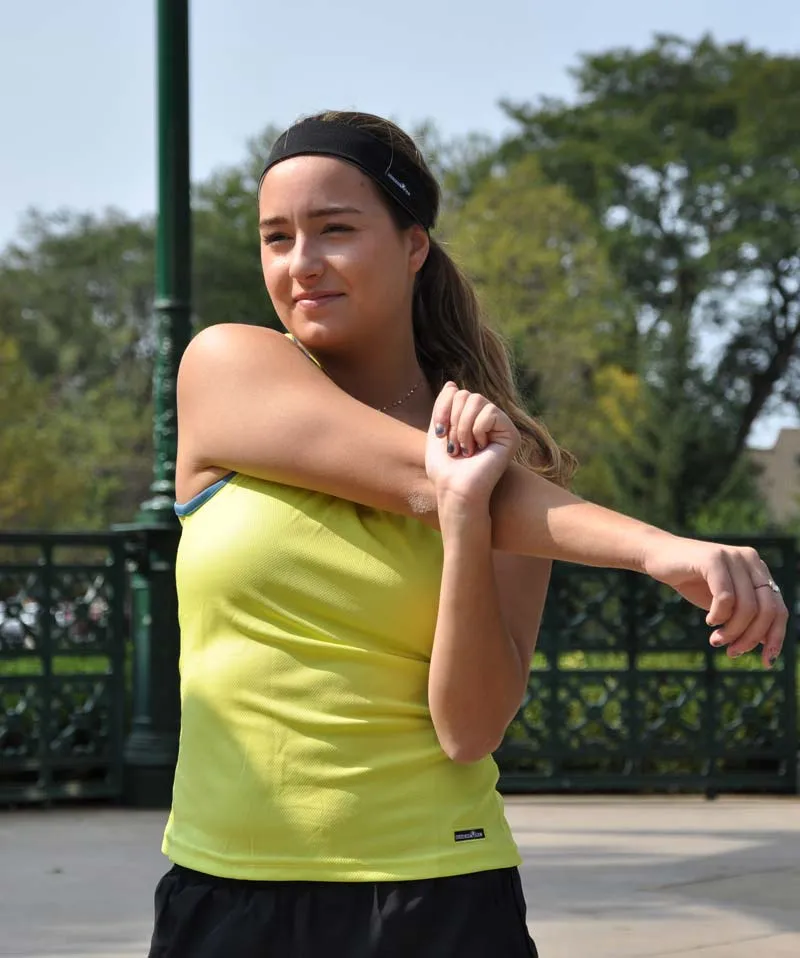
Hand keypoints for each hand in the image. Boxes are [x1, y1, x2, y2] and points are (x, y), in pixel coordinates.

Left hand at [426, 383, 519, 504]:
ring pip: (477, 400)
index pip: (454, 391)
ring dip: (463, 427)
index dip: (442, 408)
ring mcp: (499, 426)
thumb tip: (451, 383)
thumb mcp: (437, 431)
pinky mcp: (510, 434)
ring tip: (466, 449)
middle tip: (455, 447)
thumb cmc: (445, 468)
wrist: (455, 490)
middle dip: (453, 421)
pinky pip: (490, 412)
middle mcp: (486, 419)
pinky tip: (480, 448)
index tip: (439, 433)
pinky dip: (477, 430)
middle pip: (465, 394)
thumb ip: (443, 407)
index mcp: (469, 417)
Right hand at [643, 536, 787, 667]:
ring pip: (747, 607)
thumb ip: (744, 616)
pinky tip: (709, 620)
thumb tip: (767, 645)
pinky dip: (718, 615)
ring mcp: (732, 557)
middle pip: (766, 610)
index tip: (766, 661)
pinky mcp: (713, 559)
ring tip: (715, 640)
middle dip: (750, 638)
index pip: (779, 609)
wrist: (658, 556)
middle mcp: (750, 560)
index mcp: (758, 570)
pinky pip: (726, 597)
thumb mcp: (723, 603)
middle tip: (732, 652)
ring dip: (732, 631)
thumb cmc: (692, 581)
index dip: (776, 638)